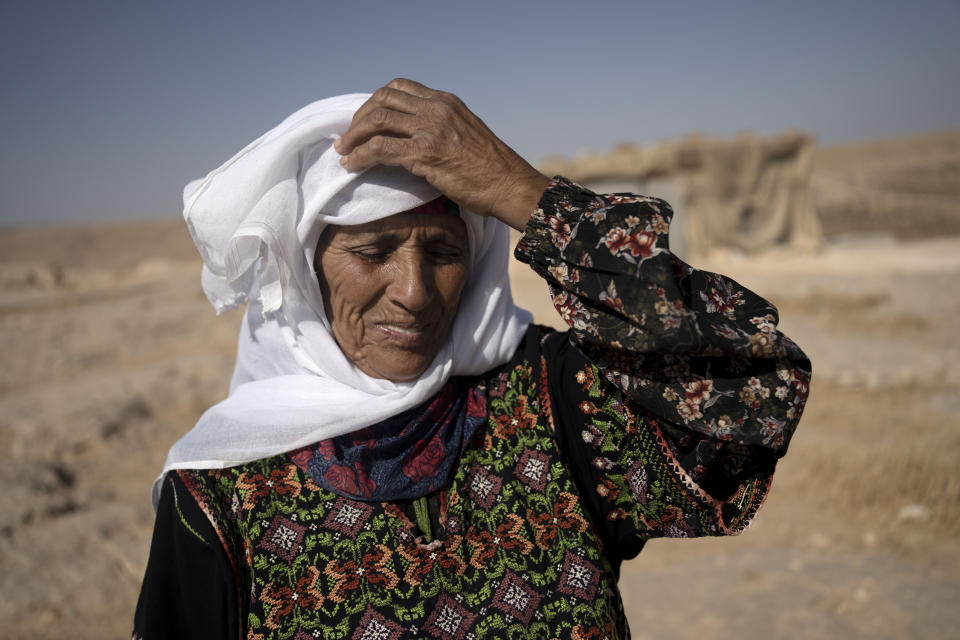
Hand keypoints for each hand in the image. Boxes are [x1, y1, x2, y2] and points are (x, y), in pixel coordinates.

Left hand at [335, 78, 550, 230]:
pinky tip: (351, 165)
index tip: (366, 121)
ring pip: (376, 120)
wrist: (509, 184)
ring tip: (344, 151)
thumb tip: (415, 136)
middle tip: (349, 137)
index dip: (375, 102)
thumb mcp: (466, 132)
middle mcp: (436, 108)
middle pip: (382, 99)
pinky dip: (359, 156)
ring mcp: (430, 129)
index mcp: (445, 101)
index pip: (399, 87)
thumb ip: (441, 126)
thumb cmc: (491, 168)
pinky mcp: (425, 153)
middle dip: (359, 118)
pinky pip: (380, 149)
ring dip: (354, 136)